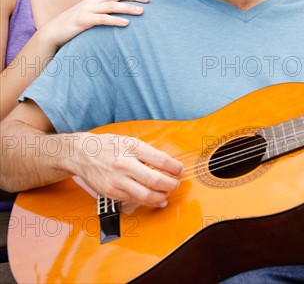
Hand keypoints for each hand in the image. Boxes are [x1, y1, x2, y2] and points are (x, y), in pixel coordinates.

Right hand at [40, 0, 149, 48]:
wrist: (53, 32)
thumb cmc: (75, 24)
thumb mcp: (90, 14)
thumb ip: (103, 11)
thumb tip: (121, 12)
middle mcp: (92, 1)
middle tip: (149, 0)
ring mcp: (87, 10)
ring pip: (111, 6)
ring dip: (128, 7)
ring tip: (141, 11)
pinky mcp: (83, 21)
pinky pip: (102, 19)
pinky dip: (115, 20)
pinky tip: (126, 24)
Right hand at [68, 132, 183, 207]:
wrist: (82, 153)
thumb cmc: (108, 145)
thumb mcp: (129, 141)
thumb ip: (147, 152)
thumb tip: (168, 164)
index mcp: (132, 147)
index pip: (160, 159)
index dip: (174, 167)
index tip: (180, 170)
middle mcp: (125, 163)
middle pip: (155, 180)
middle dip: (170, 184)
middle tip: (176, 183)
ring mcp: (117, 180)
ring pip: (146, 195)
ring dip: (161, 196)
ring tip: (167, 193)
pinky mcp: (112, 192)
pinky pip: (134, 200)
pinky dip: (148, 202)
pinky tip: (156, 200)